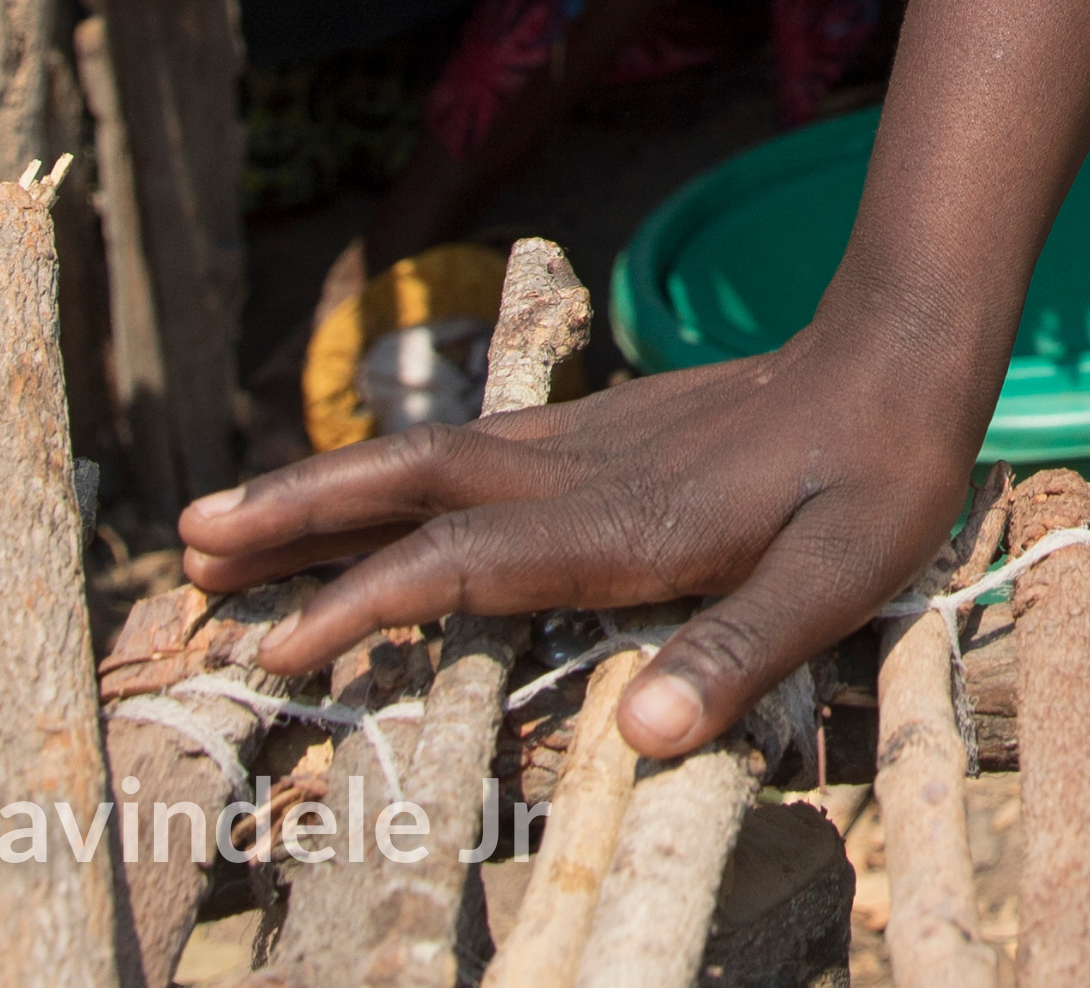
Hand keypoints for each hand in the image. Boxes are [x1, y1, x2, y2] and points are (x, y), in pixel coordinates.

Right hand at [181, 312, 997, 756]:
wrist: (900, 352)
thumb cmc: (875, 477)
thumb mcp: (833, 579)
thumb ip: (737, 652)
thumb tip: (639, 738)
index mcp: (617, 523)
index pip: (459, 562)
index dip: (365, 605)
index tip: (280, 649)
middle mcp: (578, 474)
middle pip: (409, 487)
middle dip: (297, 518)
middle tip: (189, 547)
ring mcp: (584, 445)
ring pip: (427, 462)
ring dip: (327, 491)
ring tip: (227, 523)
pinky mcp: (603, 434)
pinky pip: (467, 456)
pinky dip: (393, 479)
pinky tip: (370, 497)